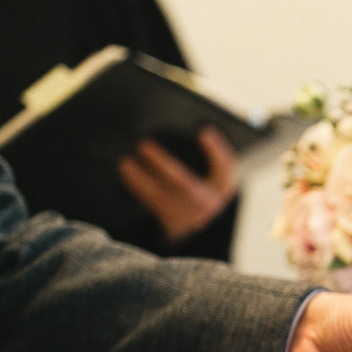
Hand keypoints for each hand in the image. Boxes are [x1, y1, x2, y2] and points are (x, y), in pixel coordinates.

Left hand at [117, 126, 238, 242]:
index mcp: (223, 186)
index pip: (226, 167)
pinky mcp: (173, 224)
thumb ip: (203, 151)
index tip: (204, 131)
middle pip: (185, 184)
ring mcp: (190, 216)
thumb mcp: (209, 169)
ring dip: (141, 178)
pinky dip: (138, 187)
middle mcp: (209, 203)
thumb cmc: (201, 182)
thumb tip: (186, 127)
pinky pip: (152, 204)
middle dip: (163, 163)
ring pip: (163, 196)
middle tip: (144, 144)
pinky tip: (127, 173)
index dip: (217, 150)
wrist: (196, 219)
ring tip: (126, 161)